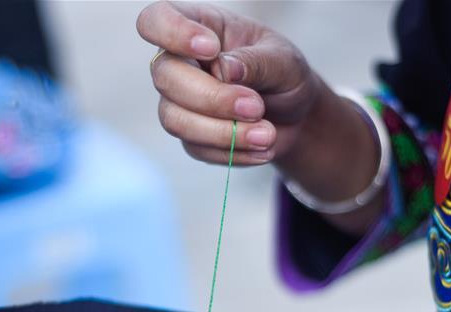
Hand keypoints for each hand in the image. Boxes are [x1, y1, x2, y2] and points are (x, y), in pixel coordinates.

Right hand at [137, 1, 319, 164]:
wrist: (294, 115)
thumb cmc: (283, 74)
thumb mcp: (283, 60)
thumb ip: (255, 62)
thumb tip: (224, 70)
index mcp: (198, 26)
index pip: (156, 20)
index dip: (172, 32)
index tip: (211, 49)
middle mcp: (179, 63)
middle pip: (165, 77)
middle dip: (212, 98)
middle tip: (256, 107)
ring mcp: (179, 102)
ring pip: (175, 119)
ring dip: (223, 132)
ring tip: (267, 135)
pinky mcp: (190, 136)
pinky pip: (198, 148)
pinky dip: (234, 152)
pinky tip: (263, 148)